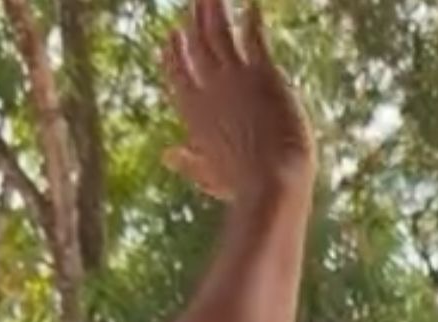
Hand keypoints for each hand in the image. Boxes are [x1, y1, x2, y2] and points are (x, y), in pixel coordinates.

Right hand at [163, 1, 314, 202]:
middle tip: (194, 2)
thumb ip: (188, 162)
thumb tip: (166, 156)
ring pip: (219, 31)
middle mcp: (209, 89)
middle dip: (194, 21)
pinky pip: (254, 34)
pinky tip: (253, 3)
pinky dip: (252, 16)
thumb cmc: (243, 187)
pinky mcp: (263, 73)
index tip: (171, 35)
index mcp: (194, 113)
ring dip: (214, 7)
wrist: (270, 184)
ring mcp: (234, 77)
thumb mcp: (210, 176)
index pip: (177, 74)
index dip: (174, 54)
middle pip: (196, 45)